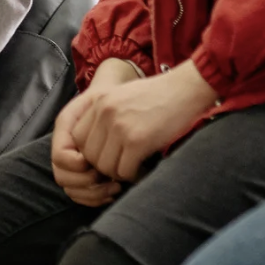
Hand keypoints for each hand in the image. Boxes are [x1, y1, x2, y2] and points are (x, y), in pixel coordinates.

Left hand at [71, 63, 216, 183]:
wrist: (186, 89)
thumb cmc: (159, 95)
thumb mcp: (122, 95)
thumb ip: (106, 113)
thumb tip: (99, 141)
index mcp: (98, 102)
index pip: (77, 137)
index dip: (90, 151)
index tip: (106, 155)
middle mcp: (104, 114)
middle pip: (88, 154)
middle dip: (103, 165)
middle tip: (120, 166)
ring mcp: (120, 127)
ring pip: (104, 166)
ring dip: (117, 173)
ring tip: (132, 169)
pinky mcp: (138, 141)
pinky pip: (124, 170)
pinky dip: (132, 175)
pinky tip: (142, 169)